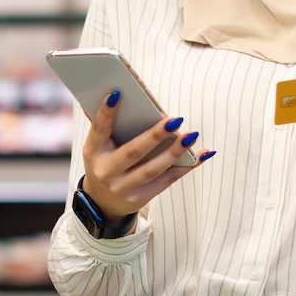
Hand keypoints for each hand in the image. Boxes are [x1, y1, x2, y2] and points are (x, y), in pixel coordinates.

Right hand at [79, 90, 214, 221]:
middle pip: (133, 152)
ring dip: (174, 152)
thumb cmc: (106, 162)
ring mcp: (122, 188)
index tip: (116, 94)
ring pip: (152, 169)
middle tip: (174, 120)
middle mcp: (105, 171)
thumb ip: (112, 129)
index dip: (106, 113)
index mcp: (93, 152)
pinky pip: (167, 181)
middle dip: (154, 136)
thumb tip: (134, 103)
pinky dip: (186, 166)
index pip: (99, 130)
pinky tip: (202, 154)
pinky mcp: (139, 198)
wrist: (102, 202)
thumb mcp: (100, 148)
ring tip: (191, 136)